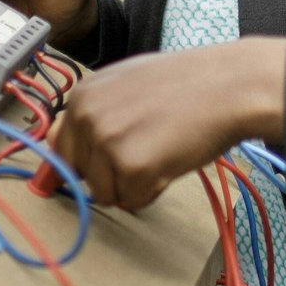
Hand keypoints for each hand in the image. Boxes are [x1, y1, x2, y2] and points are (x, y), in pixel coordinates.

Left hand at [49, 37, 285, 210]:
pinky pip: (132, 202)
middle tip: (144, 150)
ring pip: (103, 193)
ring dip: (131, 184)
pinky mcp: (132, 166)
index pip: (59, 147)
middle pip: (79, 175)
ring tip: (160, 151)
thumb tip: (62, 145)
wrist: (227, 86)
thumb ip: (94, 112)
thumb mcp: (125, 84)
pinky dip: (153, 192)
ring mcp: (106, 142)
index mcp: (81, 96)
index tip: (101, 164)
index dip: (84, 161)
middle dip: (108, 174)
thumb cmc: (185, 84)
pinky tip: (170, 161)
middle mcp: (86, 117)